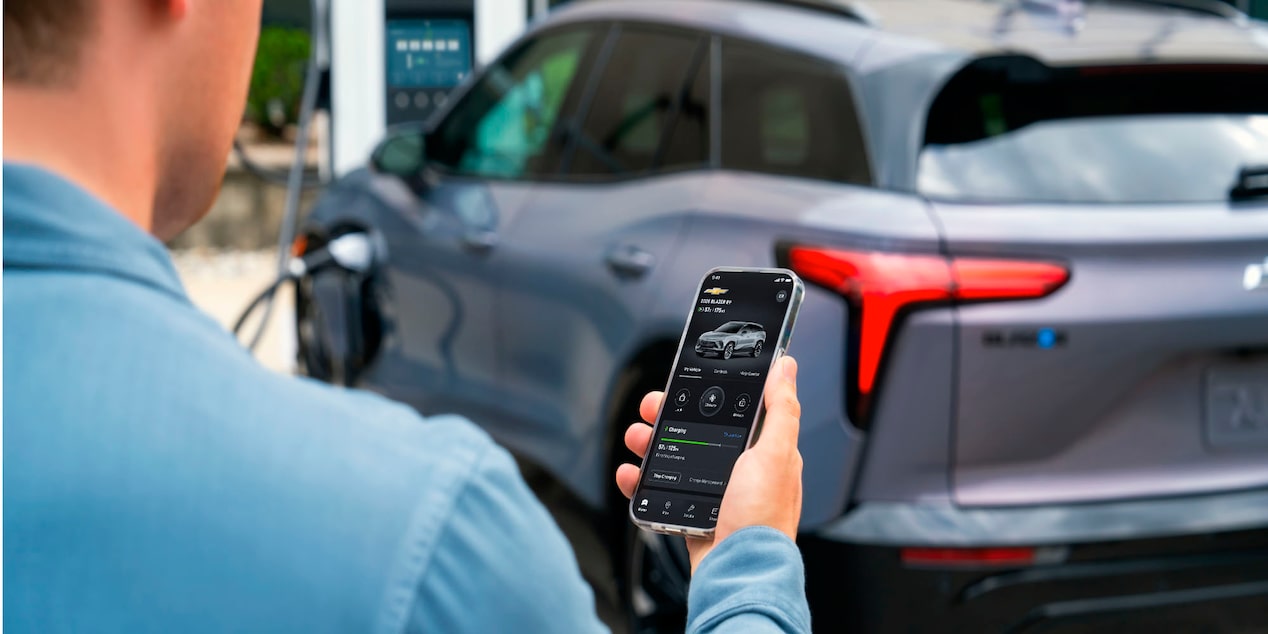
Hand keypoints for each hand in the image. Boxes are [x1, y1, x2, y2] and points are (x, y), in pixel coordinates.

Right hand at [615, 356, 802, 572]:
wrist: (737, 573)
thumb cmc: (762, 519)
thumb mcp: (776, 455)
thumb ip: (781, 409)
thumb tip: (788, 367)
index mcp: (763, 454)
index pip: (733, 412)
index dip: (707, 394)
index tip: (682, 383)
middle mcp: (740, 473)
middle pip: (697, 432)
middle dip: (668, 417)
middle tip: (650, 411)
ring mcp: (714, 495)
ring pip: (675, 458)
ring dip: (650, 444)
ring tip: (637, 439)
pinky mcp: (692, 515)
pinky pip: (661, 493)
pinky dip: (640, 482)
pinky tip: (630, 475)